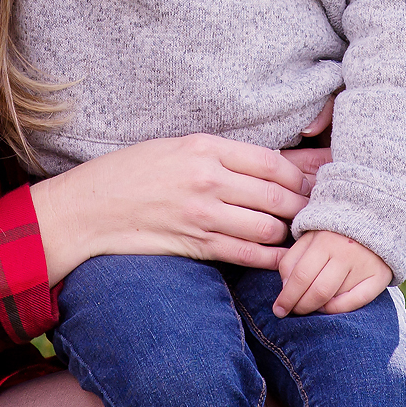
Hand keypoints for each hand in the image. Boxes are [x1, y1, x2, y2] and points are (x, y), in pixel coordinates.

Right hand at [30, 134, 315, 284]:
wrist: (87, 209)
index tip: (313, 183)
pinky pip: (247, 254)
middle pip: (278, 195)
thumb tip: (266, 164)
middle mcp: (208, 179)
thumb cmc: (129, 173)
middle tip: (318, 213)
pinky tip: (282, 259)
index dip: (301, 175)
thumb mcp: (173, 147)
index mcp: (204, 147)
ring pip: (269, 227)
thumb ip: (218, 155)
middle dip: (304, 206)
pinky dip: (271, 259)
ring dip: (288, 234)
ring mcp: (202, 215)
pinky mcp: (195, 245)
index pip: (273, 161)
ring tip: (299, 235)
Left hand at [272, 231, 390, 315]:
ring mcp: (364, 266)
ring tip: (309, 306)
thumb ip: (292, 260)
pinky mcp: (379, 276)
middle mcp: (345, 254)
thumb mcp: (308, 237)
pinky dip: (339, 309)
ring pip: (336, 298)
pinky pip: (357, 301)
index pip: (301, 276)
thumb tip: (285, 288)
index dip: (287, 297)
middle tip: (293, 312)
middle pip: (318, 291)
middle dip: (300, 306)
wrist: (373, 219)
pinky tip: (328, 307)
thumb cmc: (332, 233)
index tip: (278, 309)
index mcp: (324, 241)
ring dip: (317, 308)